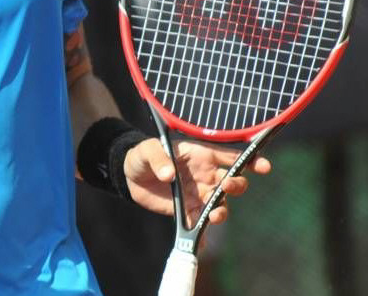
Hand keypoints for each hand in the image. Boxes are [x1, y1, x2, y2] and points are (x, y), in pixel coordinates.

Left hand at [123, 138, 271, 225]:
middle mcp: (205, 175)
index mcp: (200, 155)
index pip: (230, 156)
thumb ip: (158, 159)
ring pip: (221, 205)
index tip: (263, 166)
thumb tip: (169, 174)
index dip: (249, 160)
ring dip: (222, 211)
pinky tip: (201, 242)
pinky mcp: (189, 211)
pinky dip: (204, 234)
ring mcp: (199, 194)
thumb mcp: (147, 151)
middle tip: (227, 187)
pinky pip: (201, 224)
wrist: (130, 175)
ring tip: (214, 215)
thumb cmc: (143, 155)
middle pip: (232, 182)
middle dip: (236, 185)